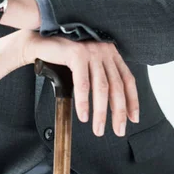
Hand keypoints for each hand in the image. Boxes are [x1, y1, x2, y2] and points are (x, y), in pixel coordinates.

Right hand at [22, 32, 138, 137]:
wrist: (41, 43)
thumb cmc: (63, 57)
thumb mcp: (88, 64)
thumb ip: (100, 76)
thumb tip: (113, 104)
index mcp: (110, 53)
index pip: (127, 79)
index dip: (132, 100)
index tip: (133, 118)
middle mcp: (104, 51)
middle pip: (117, 86)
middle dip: (118, 111)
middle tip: (118, 130)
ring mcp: (91, 51)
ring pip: (101, 87)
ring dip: (101, 112)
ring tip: (98, 128)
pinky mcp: (77, 54)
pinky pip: (83, 84)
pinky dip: (84, 102)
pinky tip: (83, 115)